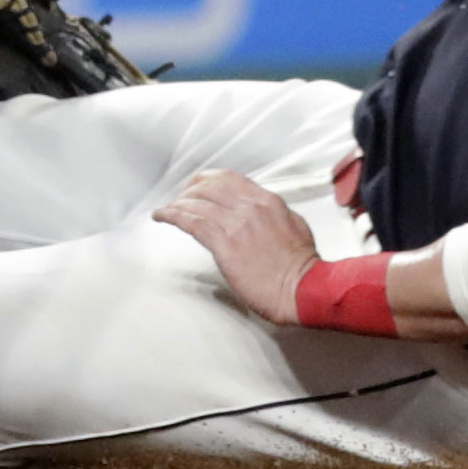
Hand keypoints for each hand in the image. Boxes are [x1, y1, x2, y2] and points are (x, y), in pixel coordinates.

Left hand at [153, 169, 319, 324]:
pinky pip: (191, 222)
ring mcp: (237, 224)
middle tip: (180, 198)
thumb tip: (258, 212)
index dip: (207, 180)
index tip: (198, 185)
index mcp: (268, 201)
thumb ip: (272, 214)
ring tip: (168, 209)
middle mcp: (250, 207)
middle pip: (209, 186)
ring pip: (197, 202)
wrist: (305, 290)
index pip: (229, 178)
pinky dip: (173, 215)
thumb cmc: (302, 267)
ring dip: (177, 203)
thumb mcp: (294, 226)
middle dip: (189, 190)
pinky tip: (163, 216)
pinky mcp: (225, 244)